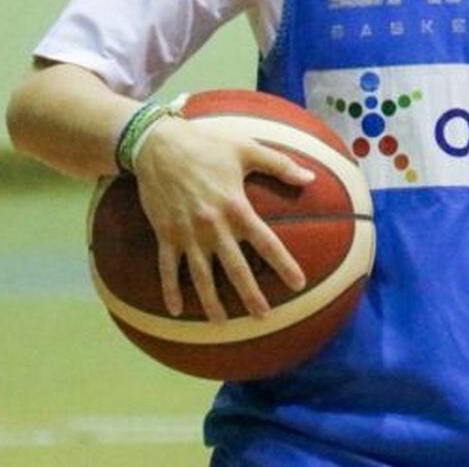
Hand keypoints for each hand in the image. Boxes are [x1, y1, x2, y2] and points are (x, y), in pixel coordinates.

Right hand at [131, 116, 314, 321]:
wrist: (158, 145)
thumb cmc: (206, 146)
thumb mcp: (246, 149)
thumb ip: (280, 165)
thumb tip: (311, 177)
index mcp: (236, 207)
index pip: (266, 243)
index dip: (284, 265)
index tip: (298, 284)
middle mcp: (213, 227)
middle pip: (235, 268)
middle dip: (250, 295)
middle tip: (263, 317)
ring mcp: (187, 234)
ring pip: (201, 276)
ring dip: (212, 302)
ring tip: (222, 323)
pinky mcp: (165, 235)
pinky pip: (167, 269)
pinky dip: (170, 290)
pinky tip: (176, 311)